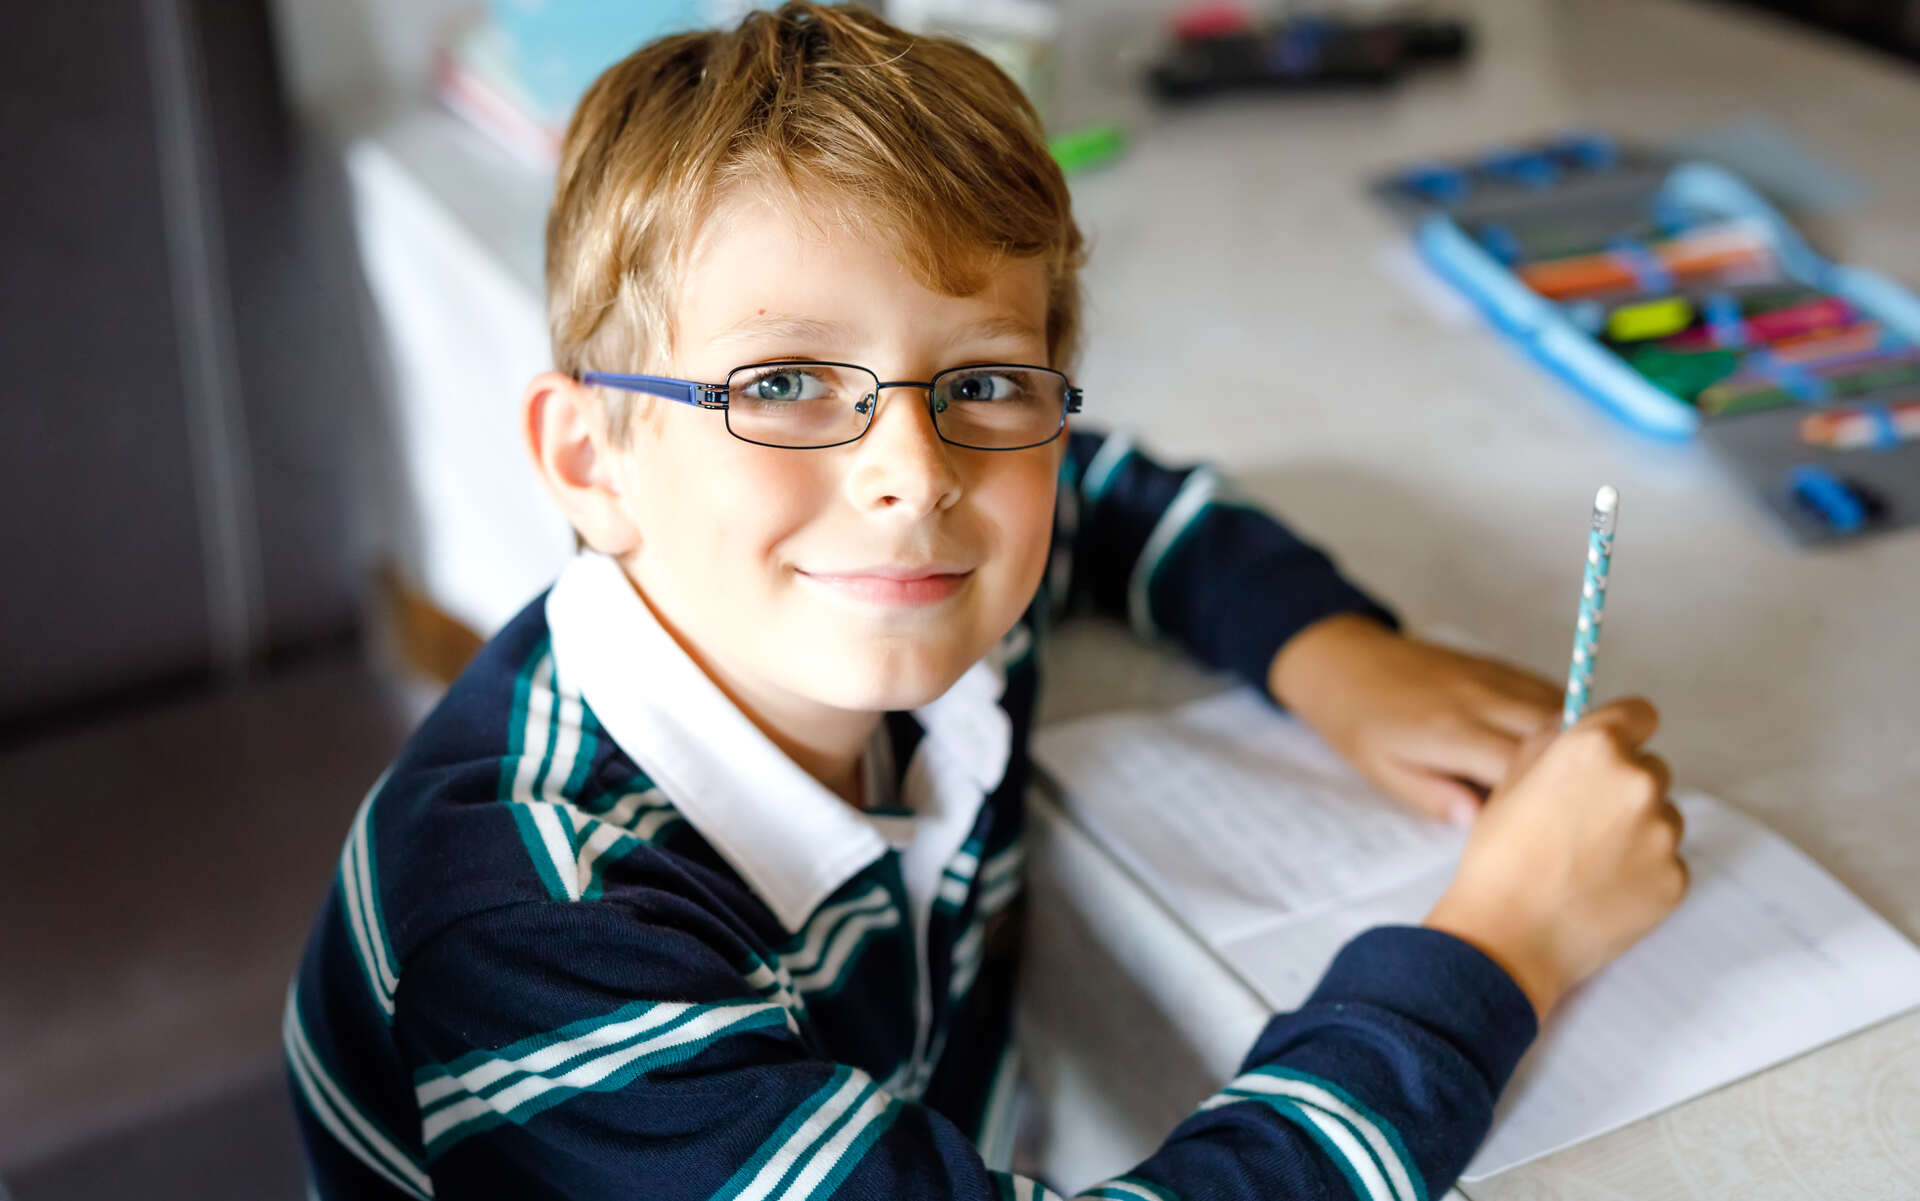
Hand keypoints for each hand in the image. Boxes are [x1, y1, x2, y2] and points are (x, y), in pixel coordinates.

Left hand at [1267, 615, 1562, 824]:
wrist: (1347, 661)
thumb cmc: (1360, 724)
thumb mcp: (1384, 772)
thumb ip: (1436, 799)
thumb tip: (1484, 825)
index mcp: (1453, 733)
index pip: (1524, 770)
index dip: (1546, 803)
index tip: (1551, 831)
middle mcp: (1485, 701)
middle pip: (1561, 736)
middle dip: (1580, 774)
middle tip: (1584, 811)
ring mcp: (1498, 679)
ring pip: (1567, 711)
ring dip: (1580, 747)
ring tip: (1580, 785)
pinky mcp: (1503, 667)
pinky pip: (1553, 692)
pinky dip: (1568, 722)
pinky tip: (1562, 752)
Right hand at [1422, 698, 1688, 1019]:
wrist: (1508, 936)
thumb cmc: (1500, 857)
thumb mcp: (1510, 779)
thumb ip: (1551, 740)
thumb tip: (1575, 726)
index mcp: (1597, 748)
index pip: (1640, 714)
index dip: (1622, 731)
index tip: (1611, 749)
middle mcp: (1640, 782)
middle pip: (1651, 768)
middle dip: (1623, 786)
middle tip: (1581, 820)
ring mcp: (1664, 833)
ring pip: (1661, 817)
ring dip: (1637, 829)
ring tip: (1587, 860)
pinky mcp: (1675, 878)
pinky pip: (1665, 861)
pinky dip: (1641, 870)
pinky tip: (1601, 887)